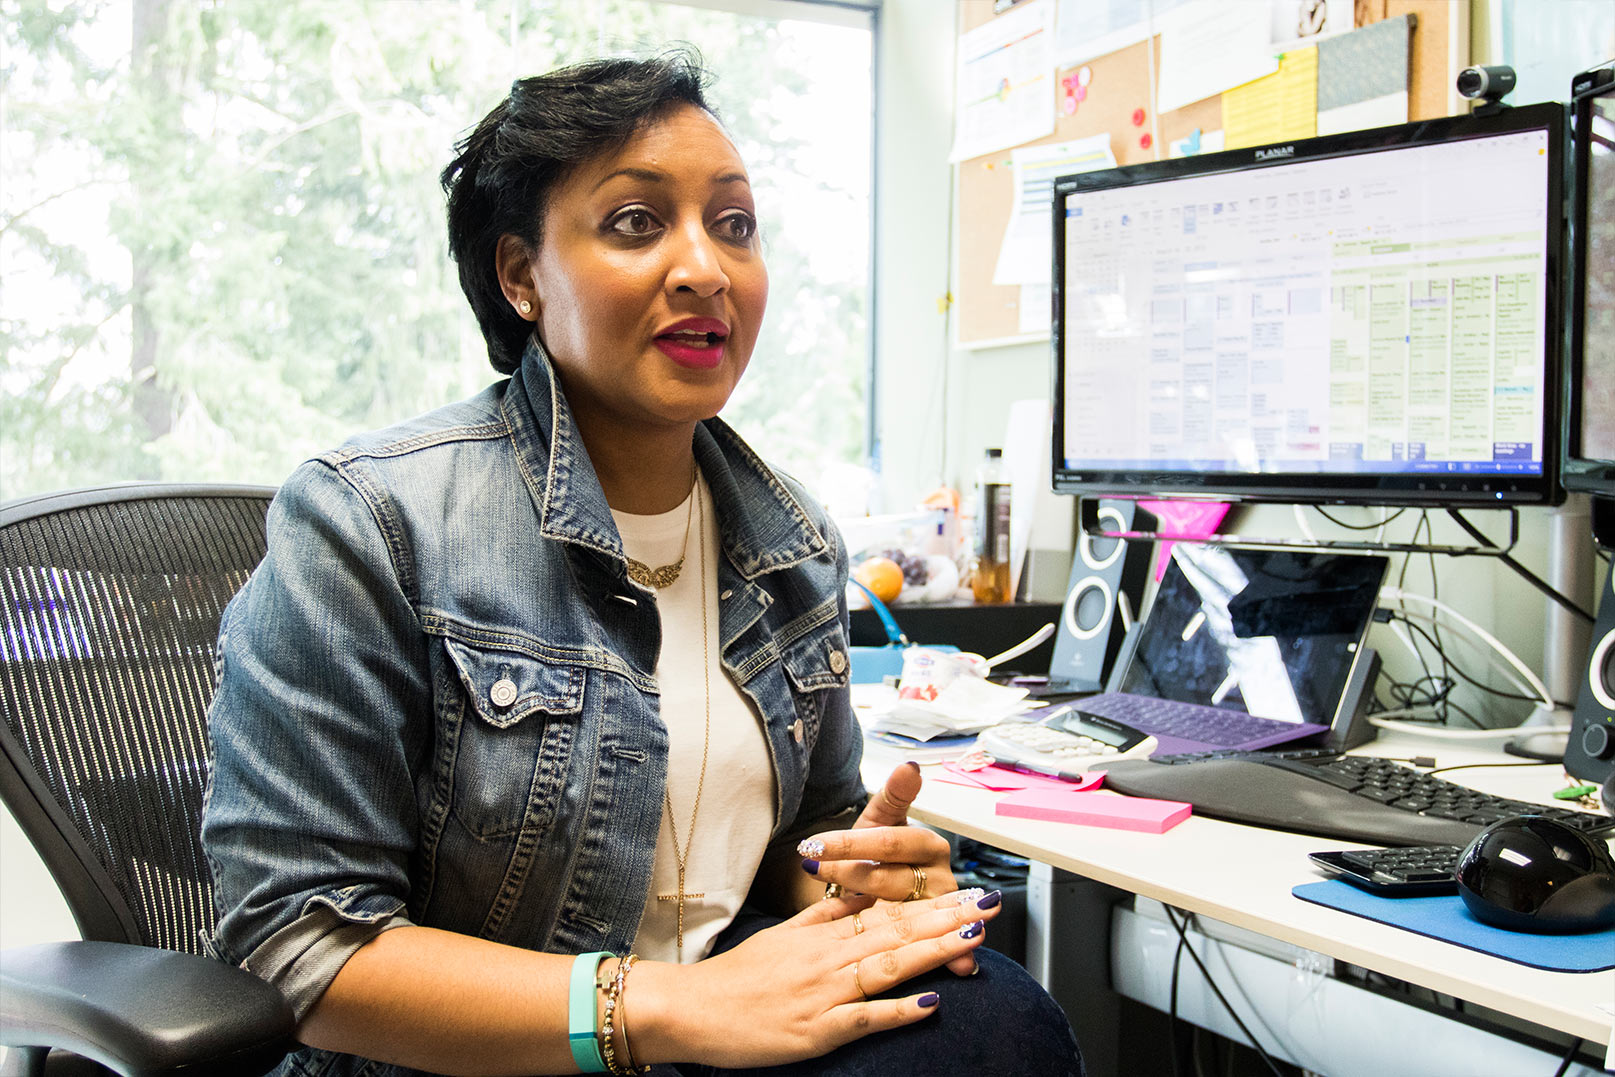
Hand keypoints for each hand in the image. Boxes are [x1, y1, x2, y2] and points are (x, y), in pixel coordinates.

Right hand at [635, 890, 1001, 1067]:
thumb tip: (863, 892)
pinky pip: (865, 1018)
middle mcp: (829, 958)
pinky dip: (899, 1011)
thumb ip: (826, 914)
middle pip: (898, 933)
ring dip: (934, 952)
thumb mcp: (785, 933)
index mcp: (824, 934)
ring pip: (888, 967)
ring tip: (972, 938)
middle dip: (948, 918)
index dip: (934, 902)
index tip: (969, 891)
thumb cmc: (740, 976)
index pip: (889, 913)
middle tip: (989, 903)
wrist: (695, 1009)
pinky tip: (931, 1004)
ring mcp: (824, 993)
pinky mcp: (816, 1030)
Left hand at [799, 763, 977, 974]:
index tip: (814, 843)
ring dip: (859, 910)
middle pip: (891, 879)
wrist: (879, 896)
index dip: (851, 842)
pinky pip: (917, 949)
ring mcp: (936, 915)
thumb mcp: (880, 824)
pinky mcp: (936, 944)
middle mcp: (939, 880)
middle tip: (812, 867)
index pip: (889, 841)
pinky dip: (923, 957)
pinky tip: (901, 957)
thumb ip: (895, 796)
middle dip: (848, 875)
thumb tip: (911, 766)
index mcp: (929, 846)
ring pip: (895, 915)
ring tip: (828, 899)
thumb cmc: (878, 856)